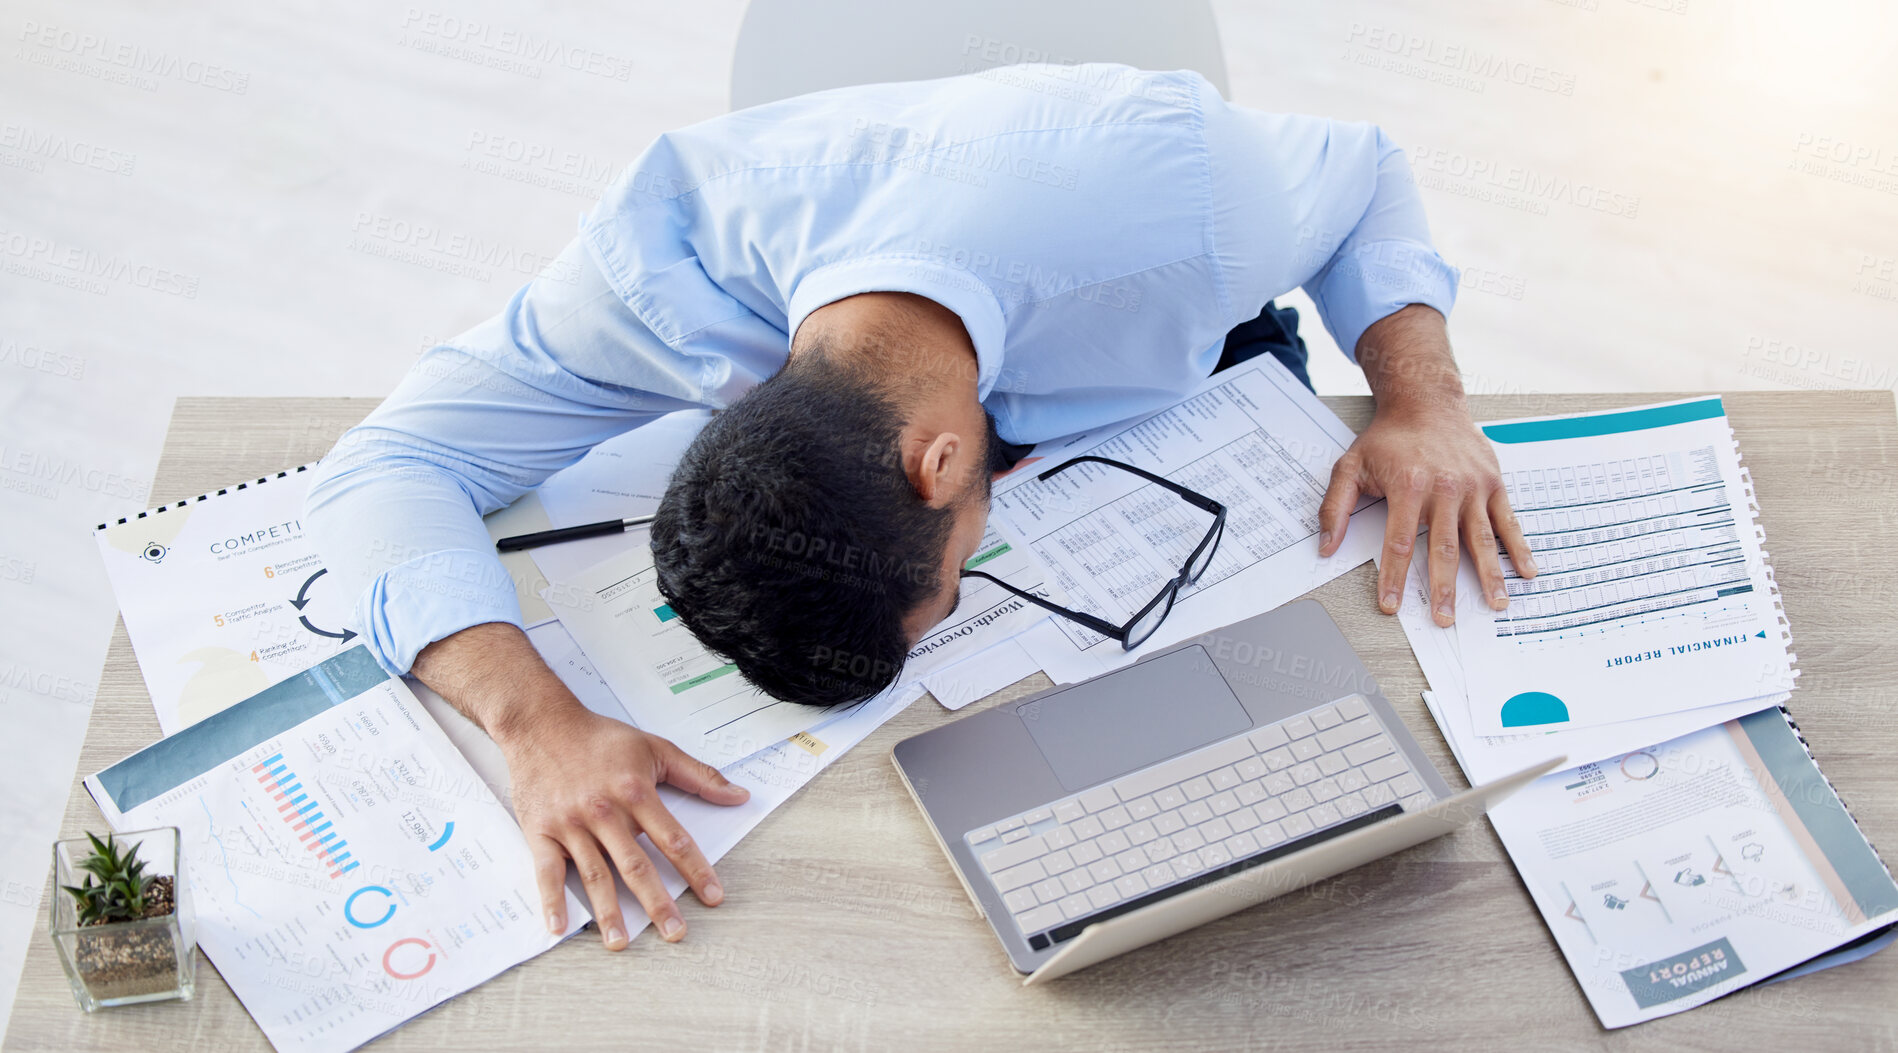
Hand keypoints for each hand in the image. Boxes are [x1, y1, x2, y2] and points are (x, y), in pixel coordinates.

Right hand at [501, 701, 749, 948]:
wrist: (542, 724)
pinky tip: (560, 926)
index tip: (712, 896)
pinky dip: (552, 900)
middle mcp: (604, 811)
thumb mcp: (655, 748)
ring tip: (621, 942)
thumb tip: (738, 795)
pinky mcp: (541, 831)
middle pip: (636, 865)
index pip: (673, 839)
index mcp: (635, 792)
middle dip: (657, 902)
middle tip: (674, 932)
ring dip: (608, 912)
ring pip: (595, 874)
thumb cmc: (600, 738)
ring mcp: (571, 824)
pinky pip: (547, 872)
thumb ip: (699, 775)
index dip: (695, 870)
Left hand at [1317, 402, 1536, 626]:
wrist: (1426, 401)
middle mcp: (1444, 488)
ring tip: (1495, 604)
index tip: (1391, 606)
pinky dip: (1518, 548)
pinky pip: (1508, 521)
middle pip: (1444, 548)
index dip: (1394, 578)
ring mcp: (1473, 487)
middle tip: (1445, 619)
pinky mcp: (1493, 483)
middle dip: (1444, 588)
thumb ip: (1336, 508)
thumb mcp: (1351, 466)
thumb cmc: (1389, 437)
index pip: (1399, 543)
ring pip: (1481, 539)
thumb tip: (1325, 546)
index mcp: (1408, 486)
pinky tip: (1526, 572)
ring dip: (1489, 575)